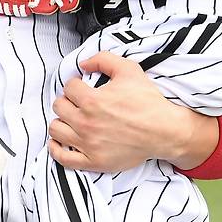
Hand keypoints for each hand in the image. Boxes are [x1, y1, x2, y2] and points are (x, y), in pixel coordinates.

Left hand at [48, 52, 216, 171]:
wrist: (164, 131)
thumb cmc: (148, 101)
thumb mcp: (129, 70)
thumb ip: (103, 59)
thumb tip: (83, 64)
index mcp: (92, 100)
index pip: (68, 87)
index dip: (76, 84)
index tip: (82, 88)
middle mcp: (86, 123)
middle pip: (59, 107)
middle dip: (67, 101)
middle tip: (77, 103)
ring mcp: (88, 144)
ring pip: (56, 130)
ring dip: (61, 121)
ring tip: (71, 119)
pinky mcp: (93, 161)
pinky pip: (63, 157)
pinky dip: (56, 149)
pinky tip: (60, 141)